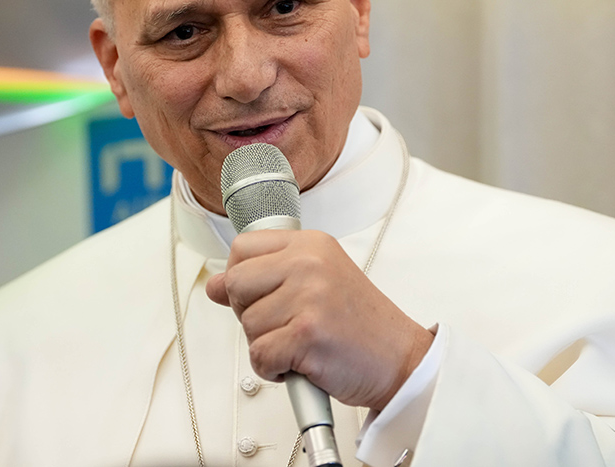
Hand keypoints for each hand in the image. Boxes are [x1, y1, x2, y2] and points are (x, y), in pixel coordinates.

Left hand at [205, 229, 433, 410]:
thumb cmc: (359, 325)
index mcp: (310, 244)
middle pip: (235, 284)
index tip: (263, 295)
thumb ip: (264, 278)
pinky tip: (300, 362)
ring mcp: (308, 295)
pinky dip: (274, 369)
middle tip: (285, 324)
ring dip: (267, 345)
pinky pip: (259, 355)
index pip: (242, 247)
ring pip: (246, 324)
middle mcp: (309, 262)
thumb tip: (214, 285)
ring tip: (301, 343)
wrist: (400, 360)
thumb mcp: (314, 283)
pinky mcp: (306, 332)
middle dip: (250, 313)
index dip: (242, 278)